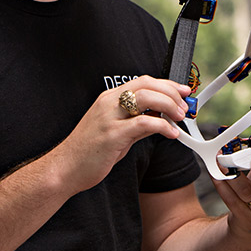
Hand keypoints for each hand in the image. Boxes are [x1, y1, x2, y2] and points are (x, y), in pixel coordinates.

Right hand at [53, 75, 190, 193]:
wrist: (64, 169)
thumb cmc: (89, 151)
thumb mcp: (117, 130)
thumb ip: (138, 122)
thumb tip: (161, 118)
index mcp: (109, 98)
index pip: (144, 81)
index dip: (167, 84)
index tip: (183, 91)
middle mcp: (108, 102)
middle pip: (147, 85)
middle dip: (172, 93)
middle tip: (185, 106)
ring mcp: (109, 117)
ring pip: (146, 98)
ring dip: (169, 105)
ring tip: (180, 117)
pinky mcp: (112, 135)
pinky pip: (143, 124)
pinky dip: (162, 126)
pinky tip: (171, 133)